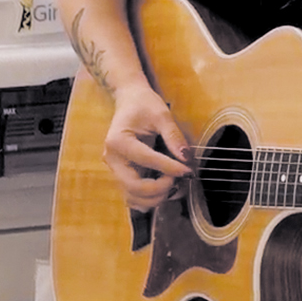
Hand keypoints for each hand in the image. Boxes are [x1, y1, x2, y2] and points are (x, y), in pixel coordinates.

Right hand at [104, 82, 191, 210]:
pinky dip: (150, 198)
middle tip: (179, 179)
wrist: (129, 102)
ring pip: (132, 198)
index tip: (189, 170)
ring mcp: (115, 170)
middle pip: (134, 187)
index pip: (146, 160)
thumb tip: (187, 158)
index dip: (170, 168)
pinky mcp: (122, 176)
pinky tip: (165, 187)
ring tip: (174, 184)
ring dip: (155, 198)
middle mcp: (112, 159)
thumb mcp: (161, 114)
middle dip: (160, 189)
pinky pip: (134, 196)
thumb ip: (174, 136)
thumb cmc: (144, 105)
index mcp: (118, 141)